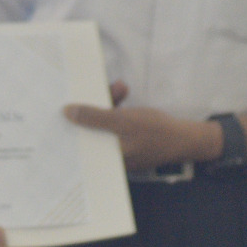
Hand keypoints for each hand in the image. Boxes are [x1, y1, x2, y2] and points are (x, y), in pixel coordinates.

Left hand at [64, 86, 221, 171]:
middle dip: (92, 106)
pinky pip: (114, 121)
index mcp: (102, 159)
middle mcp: (106, 155)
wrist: (187, 138)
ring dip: (108, 102)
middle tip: (94, 87)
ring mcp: (116, 146)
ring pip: (102, 121)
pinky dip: (117, 106)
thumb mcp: (123, 121)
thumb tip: (66, 112)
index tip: (59, 104)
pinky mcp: (125, 138)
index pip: (77, 142)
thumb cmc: (155, 132)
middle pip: (89, 128)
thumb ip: (94, 117)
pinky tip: (123, 91)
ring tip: (120, 87)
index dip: (68, 124)